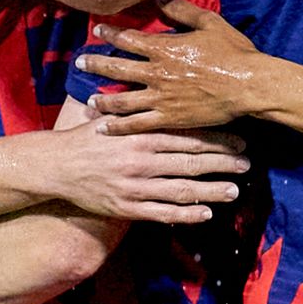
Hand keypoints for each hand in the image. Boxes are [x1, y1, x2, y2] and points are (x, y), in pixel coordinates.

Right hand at [41, 114, 250, 224]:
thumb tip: (166, 90)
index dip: (218, 138)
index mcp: (142, 133)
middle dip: (224, 163)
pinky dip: (187, 214)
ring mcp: (136, 186)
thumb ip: (141, 108)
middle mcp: (142, 160)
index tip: (241, 140)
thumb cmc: (88, 136)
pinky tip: (206, 213)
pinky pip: (163, 213)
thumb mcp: (114, 114)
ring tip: (235, 191)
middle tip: (247, 164)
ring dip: (212, 190)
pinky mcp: (127, 208)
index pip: (189, 134)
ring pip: (183, 189)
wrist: (55, 166)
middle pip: (193, 161)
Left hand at [79, 0, 268, 134]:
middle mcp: (157, 73)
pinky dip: (118, 127)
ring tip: (90, 100)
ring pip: (121, 101)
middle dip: (95, 65)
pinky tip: (105, 128)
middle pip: (116, 69)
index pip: (128, 40)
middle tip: (80, 63)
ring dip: (102, 100)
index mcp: (165, 48)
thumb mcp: (210, 23)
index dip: (110, 35)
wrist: (249, 86)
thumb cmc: (234, 53)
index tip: (98, 31)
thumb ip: (181, 11)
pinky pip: (137, 125)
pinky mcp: (170, 119)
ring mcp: (161, 98)